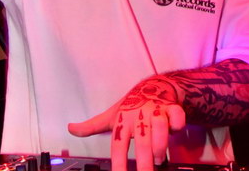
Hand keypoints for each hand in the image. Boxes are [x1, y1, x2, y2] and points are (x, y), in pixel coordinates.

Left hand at [68, 75, 185, 170]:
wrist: (154, 86)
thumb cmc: (131, 105)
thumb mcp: (111, 115)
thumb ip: (92, 126)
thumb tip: (71, 129)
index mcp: (122, 120)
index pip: (118, 145)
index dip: (118, 163)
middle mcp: (139, 116)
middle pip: (141, 141)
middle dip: (144, 162)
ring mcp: (156, 111)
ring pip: (160, 127)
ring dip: (161, 145)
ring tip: (159, 159)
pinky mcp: (172, 108)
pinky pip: (177, 116)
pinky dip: (178, 124)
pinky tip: (176, 131)